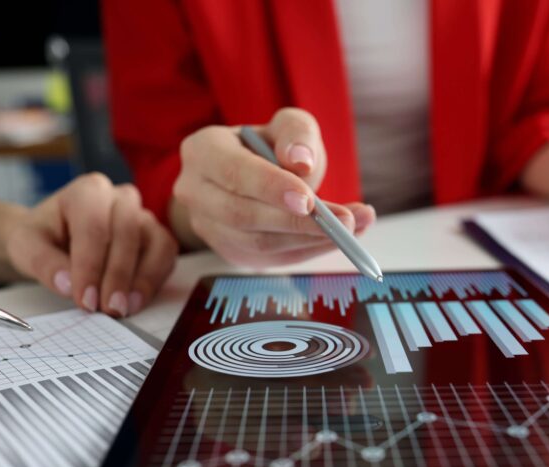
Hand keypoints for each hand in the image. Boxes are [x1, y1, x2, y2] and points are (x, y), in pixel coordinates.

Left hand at [6, 173, 177, 315]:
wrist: (54, 237)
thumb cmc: (43, 237)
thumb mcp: (25, 246)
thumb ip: (42, 262)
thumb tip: (68, 285)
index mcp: (88, 191)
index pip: (94, 226)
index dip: (91, 265)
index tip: (85, 299)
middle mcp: (120, 198)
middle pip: (128, 232)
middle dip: (118, 275)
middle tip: (107, 308)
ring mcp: (143, 216)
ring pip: (155, 242)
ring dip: (142, 279)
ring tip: (124, 308)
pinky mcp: (157, 237)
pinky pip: (166, 255)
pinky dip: (154, 280)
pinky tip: (136, 301)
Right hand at [172, 108, 375, 267]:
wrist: (252, 176)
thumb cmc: (270, 147)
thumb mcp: (287, 126)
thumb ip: (296, 134)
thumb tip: (300, 162)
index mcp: (202, 151)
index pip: (235, 173)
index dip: (271, 188)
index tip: (310, 199)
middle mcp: (195, 192)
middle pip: (244, 215)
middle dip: (297, 222)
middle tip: (346, 221)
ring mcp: (208, 228)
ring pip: (258, 243)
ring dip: (309, 240)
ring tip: (353, 228)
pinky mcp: (230, 252)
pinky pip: (270, 259)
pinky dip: (306, 251)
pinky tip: (337, 239)